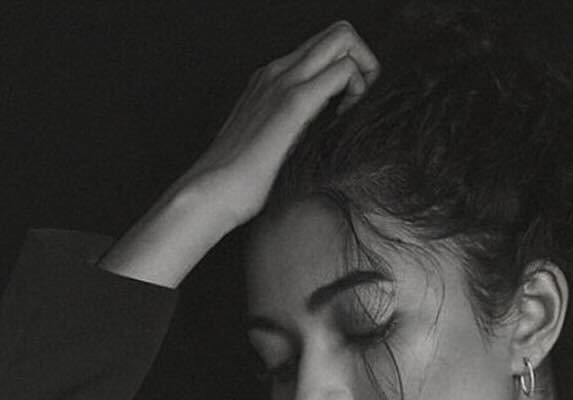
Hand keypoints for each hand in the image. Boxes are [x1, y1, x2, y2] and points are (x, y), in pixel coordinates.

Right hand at [101, 21, 379, 288]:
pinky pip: (342, 71)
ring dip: (363, 69)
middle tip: (360, 101)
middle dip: (363, 59)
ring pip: (342, 39)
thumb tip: (314, 139)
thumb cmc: (237, 182)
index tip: (347, 106)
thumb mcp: (267, 144)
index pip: (322, 47)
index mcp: (270, 79)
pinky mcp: (293, 104)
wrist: (209, 193)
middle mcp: (277, 71)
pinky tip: (343, 123)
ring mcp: (284, 82)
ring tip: (353, 112)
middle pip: (338, 33)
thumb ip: (288, 130)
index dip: (347, 67)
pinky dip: (357, 90)